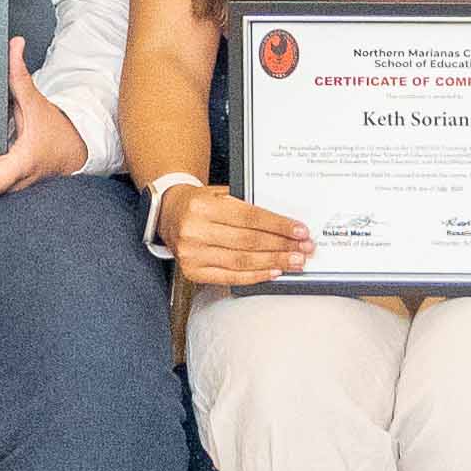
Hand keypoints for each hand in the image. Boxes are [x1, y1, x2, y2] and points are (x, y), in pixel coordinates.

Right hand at [149, 172, 317, 293]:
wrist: (166, 213)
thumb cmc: (198, 203)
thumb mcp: (219, 193)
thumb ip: (246, 205)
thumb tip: (285, 225)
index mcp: (203, 206)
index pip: (249, 217)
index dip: (278, 226)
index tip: (300, 231)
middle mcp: (194, 230)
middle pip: (248, 241)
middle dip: (281, 246)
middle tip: (304, 249)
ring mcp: (191, 254)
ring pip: (241, 261)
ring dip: (273, 262)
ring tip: (294, 262)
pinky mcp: (192, 271)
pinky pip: (229, 277)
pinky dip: (254, 276)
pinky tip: (272, 272)